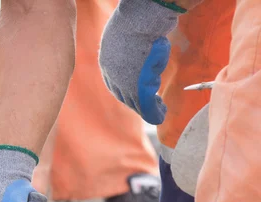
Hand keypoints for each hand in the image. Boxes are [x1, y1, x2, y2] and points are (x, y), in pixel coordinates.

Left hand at [99, 0, 182, 124]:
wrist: (139, 21)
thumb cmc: (136, 20)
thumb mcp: (126, 33)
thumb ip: (130, 46)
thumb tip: (144, 40)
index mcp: (106, 62)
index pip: (115, 84)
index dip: (126, 92)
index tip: (137, 96)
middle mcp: (112, 75)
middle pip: (124, 96)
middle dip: (137, 103)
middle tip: (152, 106)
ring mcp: (124, 82)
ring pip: (135, 101)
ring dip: (148, 107)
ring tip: (159, 110)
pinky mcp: (137, 87)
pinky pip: (145, 105)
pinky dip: (153, 113)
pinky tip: (161, 115)